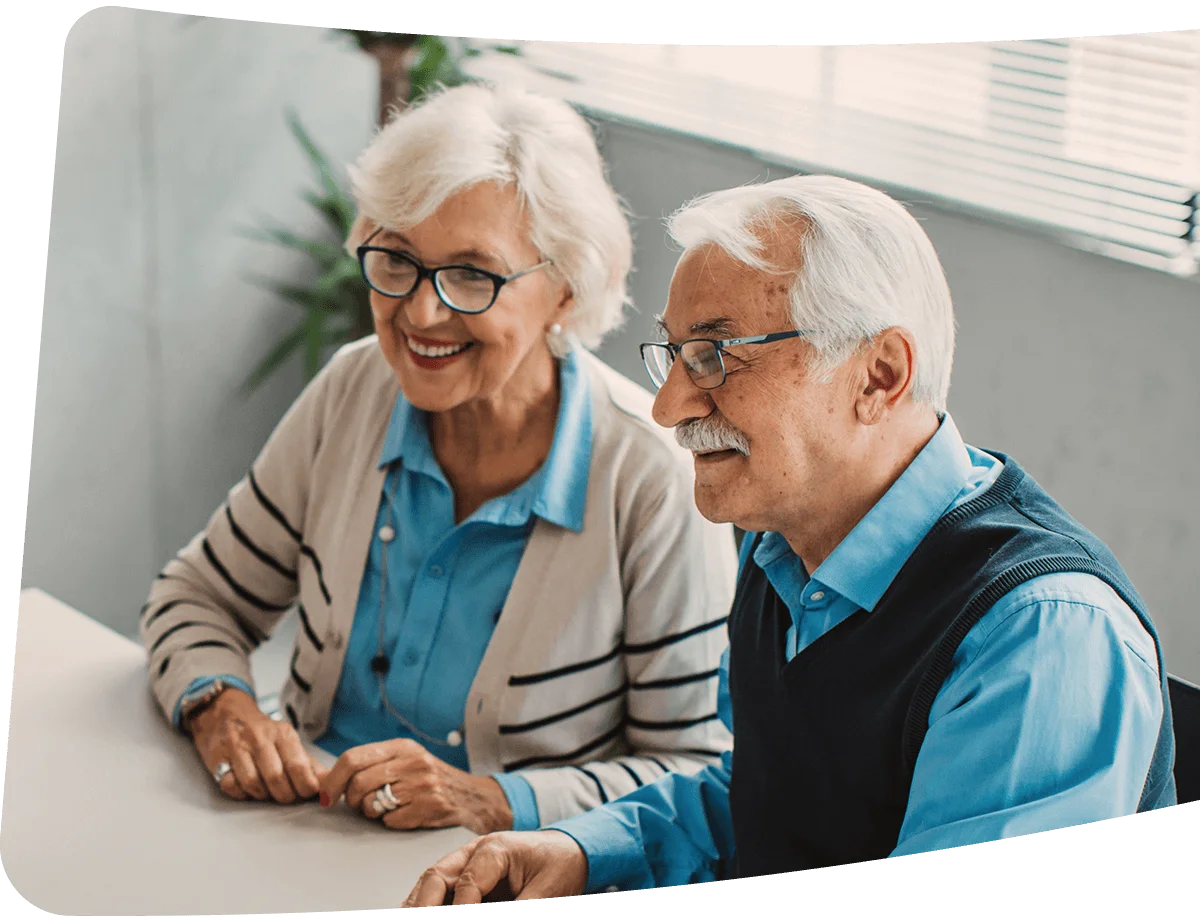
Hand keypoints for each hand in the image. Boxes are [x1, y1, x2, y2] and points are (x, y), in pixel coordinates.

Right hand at [190, 688, 327, 803]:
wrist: (225, 713)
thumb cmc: (262, 734)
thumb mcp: (286, 740)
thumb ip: (307, 762)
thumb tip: (328, 782)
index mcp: (283, 733)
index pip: (299, 765)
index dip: (305, 786)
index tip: (308, 793)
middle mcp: (260, 738)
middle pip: (276, 778)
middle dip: (285, 795)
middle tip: (287, 797)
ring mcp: (237, 747)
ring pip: (253, 783)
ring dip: (262, 795)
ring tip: (266, 792)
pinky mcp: (217, 757)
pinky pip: (230, 785)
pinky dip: (240, 793)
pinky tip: (246, 788)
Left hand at [318, 738, 513, 834]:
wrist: (474, 798)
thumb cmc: (430, 780)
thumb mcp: (407, 760)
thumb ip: (373, 764)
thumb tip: (325, 780)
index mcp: (402, 746)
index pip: (353, 758)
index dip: (332, 779)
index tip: (325, 795)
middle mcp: (412, 762)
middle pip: (358, 782)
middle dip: (349, 800)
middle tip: (355, 806)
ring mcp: (421, 785)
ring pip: (371, 804)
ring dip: (370, 812)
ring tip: (383, 809)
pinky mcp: (428, 808)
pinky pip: (390, 821)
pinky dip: (390, 823)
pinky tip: (404, 816)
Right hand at [402, 830, 588, 905]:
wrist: (569, 851)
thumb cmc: (560, 863)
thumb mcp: (550, 890)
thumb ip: (524, 906)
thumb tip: (496, 912)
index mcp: (497, 848)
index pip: (469, 882)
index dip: (464, 908)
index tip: (463, 917)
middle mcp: (476, 851)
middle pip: (437, 875)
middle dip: (424, 904)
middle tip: (416, 915)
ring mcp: (468, 861)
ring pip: (432, 881)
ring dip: (419, 903)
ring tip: (409, 913)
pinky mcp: (467, 874)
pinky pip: (441, 888)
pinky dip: (427, 902)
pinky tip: (417, 909)